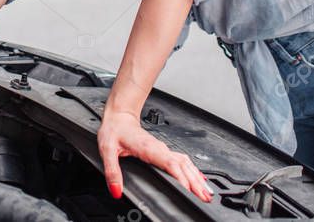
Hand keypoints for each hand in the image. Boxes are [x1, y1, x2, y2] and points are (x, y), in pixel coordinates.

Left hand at [98, 110, 212, 202]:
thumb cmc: (114, 130)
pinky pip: (182, 161)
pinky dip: (192, 171)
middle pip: (183, 166)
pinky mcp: (163, 150)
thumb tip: (116, 190)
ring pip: (186, 163)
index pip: (169, 163)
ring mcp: (163, 149)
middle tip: (205, 197)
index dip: (181, 177)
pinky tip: (198, 178)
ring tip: (206, 192)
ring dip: (197, 177)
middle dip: (195, 182)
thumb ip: (112, 172)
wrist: (119, 116)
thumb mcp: (107, 150)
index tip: (190, 190)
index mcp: (148, 148)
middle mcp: (159, 148)